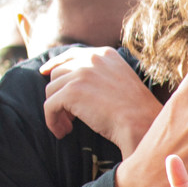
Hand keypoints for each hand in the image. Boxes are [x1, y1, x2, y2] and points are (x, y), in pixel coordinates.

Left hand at [41, 45, 162, 153]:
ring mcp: (80, 74)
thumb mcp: (122, 81)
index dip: (55, 65)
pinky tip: (63, 132)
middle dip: (59, 94)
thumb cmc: (136, 111)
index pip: (71, 55)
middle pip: (58, 74)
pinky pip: (49, 106)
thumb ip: (101, 74)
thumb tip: (74, 82)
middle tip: (70, 116)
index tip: (45, 74)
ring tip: (67, 126)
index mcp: (105, 54)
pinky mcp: (71, 92)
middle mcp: (91, 59)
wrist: (141, 123)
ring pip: (51, 91)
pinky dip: (52, 121)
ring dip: (56, 110)